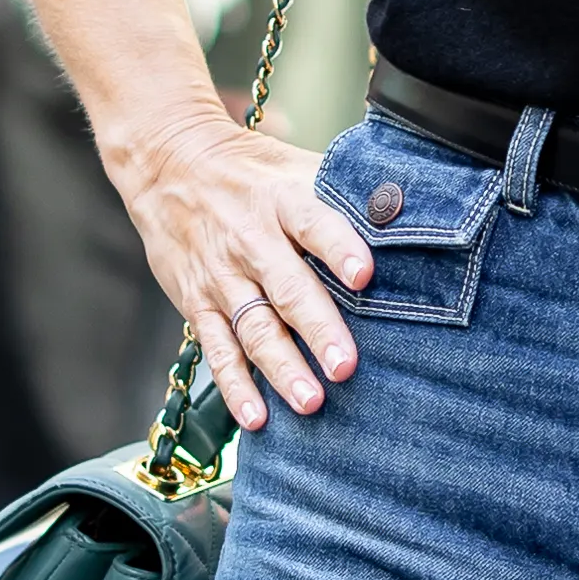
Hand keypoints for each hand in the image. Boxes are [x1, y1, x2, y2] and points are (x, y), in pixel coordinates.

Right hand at [115, 107, 373, 429]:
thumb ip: (344, 193)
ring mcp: (221, 275)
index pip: (315, 223)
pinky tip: (257, 417)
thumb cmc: (253, 172)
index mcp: (283, 200)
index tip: (365, 276)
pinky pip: (218, 348)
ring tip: (311, 401)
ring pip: (253, 327)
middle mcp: (251, 240)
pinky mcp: (197, 302)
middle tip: (346, 366)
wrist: (168, 163)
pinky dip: (236, 385)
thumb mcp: (296, 167)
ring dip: (282, 368)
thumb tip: (410, 215)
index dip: (341, 248)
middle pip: (287, 288)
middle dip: (318, 329)